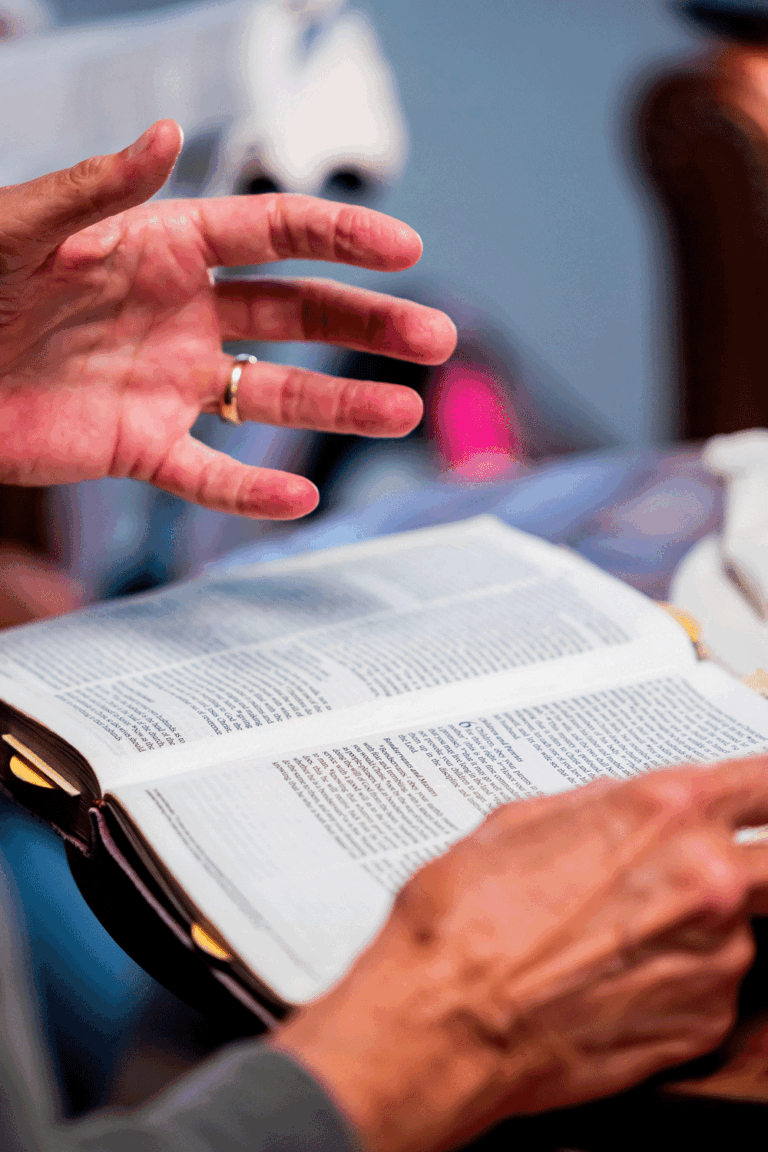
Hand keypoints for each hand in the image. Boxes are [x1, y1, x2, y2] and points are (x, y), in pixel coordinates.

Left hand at [0, 120, 455, 517]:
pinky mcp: (140, 447)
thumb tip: (166, 135)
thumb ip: (97, 191)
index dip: (341, 239)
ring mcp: (169, 383)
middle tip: (435, 337)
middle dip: (369, 324)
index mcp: (164, 247)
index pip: (274, 236)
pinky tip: (296, 498)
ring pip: (272, 395)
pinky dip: (249, 490)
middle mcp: (182, 315)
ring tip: (404, 412)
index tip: (406, 249)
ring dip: (340, 404)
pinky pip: (207, 473)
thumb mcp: (23, 227)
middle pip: (299, 316)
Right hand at [273, 761, 767, 1151]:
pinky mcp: (704, 1024)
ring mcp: (716, 958)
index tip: (763, 798)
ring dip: (705, 923)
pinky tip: (619, 975)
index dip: (767, 790)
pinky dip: (682, 977)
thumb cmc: (464, 922)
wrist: (444, 1020)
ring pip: (746, 926)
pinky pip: (717, 986)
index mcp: (665, 812)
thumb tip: (618, 803)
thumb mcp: (520, 820)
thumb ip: (597, 804)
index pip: (767, 781)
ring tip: (625, 932)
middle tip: (708, 869)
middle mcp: (706, 881)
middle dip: (755, 859)